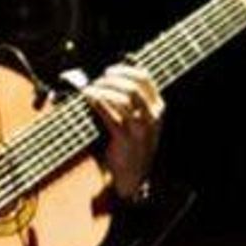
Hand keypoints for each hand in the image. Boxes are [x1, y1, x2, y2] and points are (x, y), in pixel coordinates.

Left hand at [81, 64, 163, 200]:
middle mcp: (152, 116)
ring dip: (102, 90)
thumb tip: (106, 79)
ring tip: (89, 90)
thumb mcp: (138, 121)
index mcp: (157, 108)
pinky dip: (98, 103)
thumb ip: (129, 102)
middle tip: (96, 81)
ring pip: (123, 98)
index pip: (145, 79)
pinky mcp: (126, 138)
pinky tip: (89, 99)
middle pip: (132, 86)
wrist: (134, 176)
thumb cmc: (131, 144)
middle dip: (111, 80)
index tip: (108, 71)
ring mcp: (140, 128)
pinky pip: (110, 115)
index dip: (125, 70)